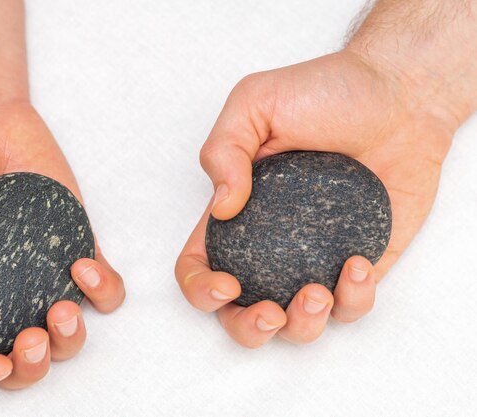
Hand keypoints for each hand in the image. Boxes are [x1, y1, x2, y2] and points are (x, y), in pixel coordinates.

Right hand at [0, 103, 124, 388]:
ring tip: (63, 308)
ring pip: (70, 336)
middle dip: (33, 367)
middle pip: (22, 362)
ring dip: (73, 339)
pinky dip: (104, 290)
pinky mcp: (77, 250)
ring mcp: (43, 276)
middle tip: (34, 338)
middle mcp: (1, 297)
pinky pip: (105, 290)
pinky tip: (82, 264)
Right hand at [175, 50, 457, 346]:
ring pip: (298, 324)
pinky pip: (353, 306)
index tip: (228, 284)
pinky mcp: (360, 262)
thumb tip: (222, 209)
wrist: (397, 95)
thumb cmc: (323, 93)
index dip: (201, 289)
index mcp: (237, 214)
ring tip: (318, 293)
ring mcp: (315, 258)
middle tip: (269, 314)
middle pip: (242, 312)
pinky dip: (354, 299)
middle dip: (248, 329)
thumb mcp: (255, 102)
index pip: (200, 264)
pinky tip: (357, 264)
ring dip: (302, 326)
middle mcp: (271, 244)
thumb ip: (223, 150)